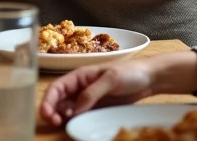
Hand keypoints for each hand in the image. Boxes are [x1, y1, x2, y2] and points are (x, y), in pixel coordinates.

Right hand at [39, 59, 157, 124]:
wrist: (149, 79)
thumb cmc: (130, 73)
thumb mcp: (110, 79)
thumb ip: (92, 93)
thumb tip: (75, 109)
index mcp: (79, 75)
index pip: (57, 87)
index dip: (48, 100)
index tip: (47, 114)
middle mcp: (79, 87)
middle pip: (58, 100)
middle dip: (51, 111)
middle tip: (54, 123)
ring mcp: (87, 99)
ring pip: (66, 110)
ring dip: (61, 118)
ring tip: (63, 125)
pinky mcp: (96, 109)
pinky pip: (80, 116)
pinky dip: (74, 121)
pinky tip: (76, 125)